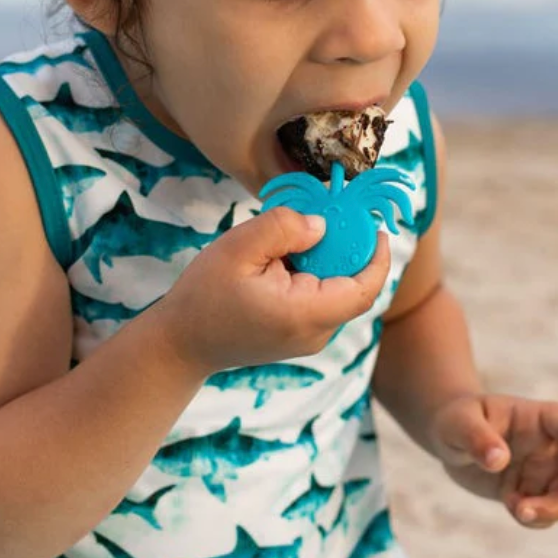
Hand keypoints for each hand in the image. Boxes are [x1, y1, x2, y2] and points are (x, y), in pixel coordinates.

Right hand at [156, 207, 390, 375]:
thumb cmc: (204, 296)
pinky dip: (312, 274)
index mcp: (305, 314)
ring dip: (326, 261)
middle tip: (328, 214)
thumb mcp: (238, 248)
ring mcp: (307, 339)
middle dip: (346, 248)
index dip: (377, 257)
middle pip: (351, 287)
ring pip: (335, 292)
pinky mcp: (297, 335)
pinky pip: (319, 300)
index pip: (363, 289)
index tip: (375, 226)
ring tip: (295, 237)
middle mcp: (315, 334)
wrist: (181, 343)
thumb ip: (283, 228)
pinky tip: (284, 258)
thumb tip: (321, 226)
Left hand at [432, 394, 557, 528]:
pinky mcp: (532, 494)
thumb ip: (476, 437)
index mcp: (537, 417)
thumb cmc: (456, 419)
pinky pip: (546, 513)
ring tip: (520, 511)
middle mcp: (549, 445)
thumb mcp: (458, 422)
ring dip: (554, 509)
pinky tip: (510, 505)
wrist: (448, 439)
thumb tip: (498, 460)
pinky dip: (535, 518)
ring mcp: (544, 472)